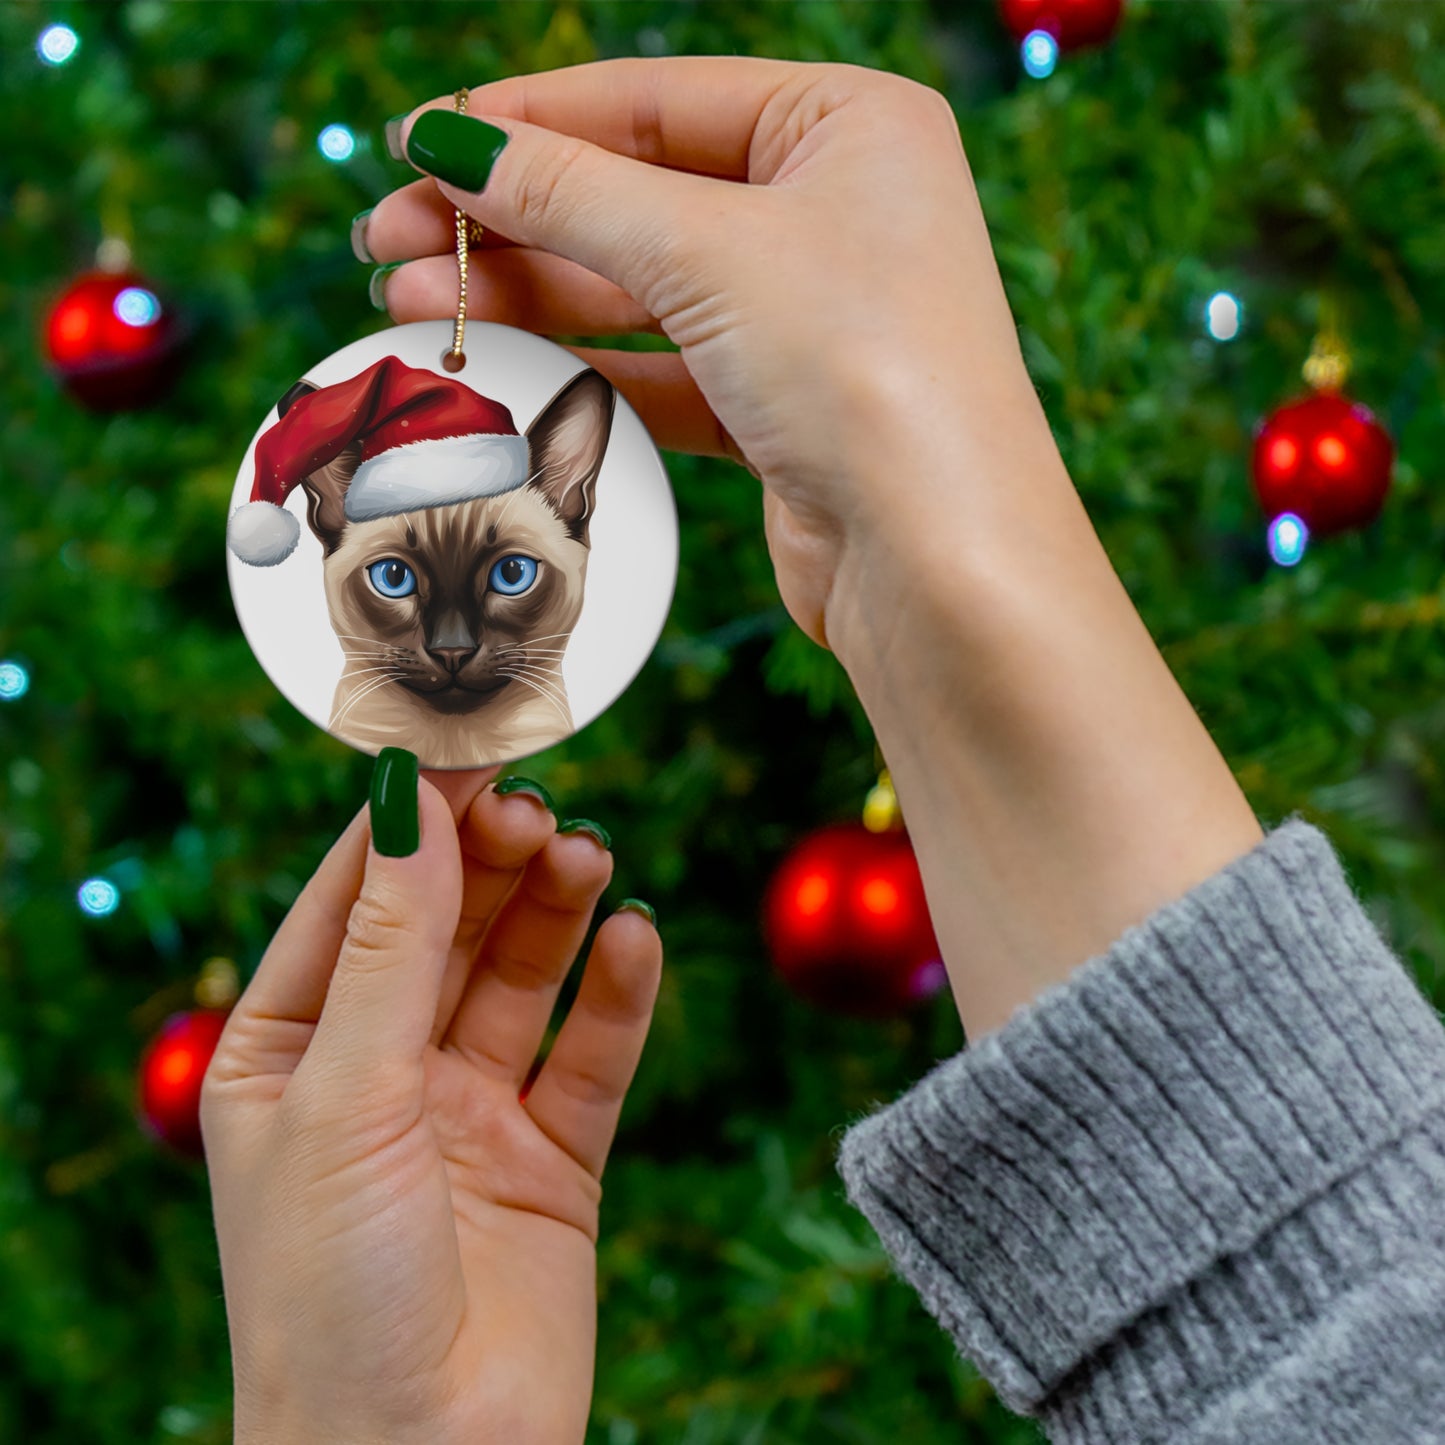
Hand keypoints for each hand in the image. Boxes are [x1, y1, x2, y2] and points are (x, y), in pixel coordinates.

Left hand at [201, 767, 661, 1444]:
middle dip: (491, 862)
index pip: (352, 903)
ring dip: (556, 911)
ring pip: (522, 977)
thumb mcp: (344, 1095)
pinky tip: (635, 938)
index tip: (465, 749)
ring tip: (589, 857)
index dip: (409, 825)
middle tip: (540, 808)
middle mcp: (380, 1073)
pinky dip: (617, 994)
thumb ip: (390, 946)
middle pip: (447, 928)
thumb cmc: (330, 1294)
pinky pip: (591, 1055)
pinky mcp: (552, 1159)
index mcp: (290, 1053)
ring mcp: (469, 1114)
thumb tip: (408, 801)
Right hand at [361, 56, 1053, 654]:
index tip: (417, 142)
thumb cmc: (864, 371)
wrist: (937, 560)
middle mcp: (834, 210)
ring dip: (526, 295)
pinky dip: (581, 367)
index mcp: (848, 125)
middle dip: (508, 218)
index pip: (655, 100)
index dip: (527, 120)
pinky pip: (662, 369)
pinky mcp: (782, 407)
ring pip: (640, 287)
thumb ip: (571, 192)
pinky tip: (498, 366)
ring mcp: (808, 314)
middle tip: (388, 240)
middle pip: (636, 194)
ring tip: (410, 304)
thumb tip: (453, 142)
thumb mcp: (708, 250)